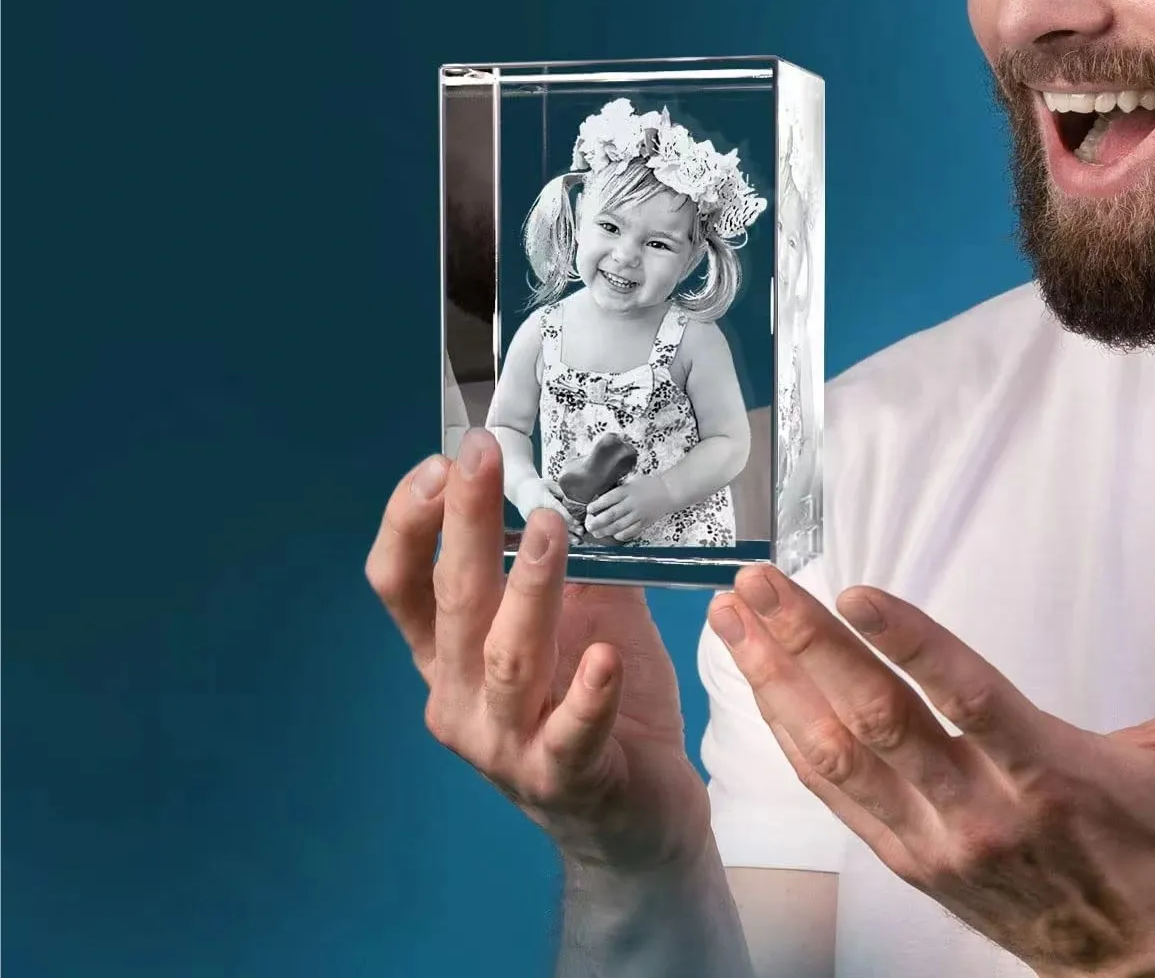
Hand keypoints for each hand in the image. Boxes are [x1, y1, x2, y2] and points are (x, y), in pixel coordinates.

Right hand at [365, 429, 710, 872]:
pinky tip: (604, 658)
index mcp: (448, 653)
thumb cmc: (593, 702)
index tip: (441, 460)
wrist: (633, 817)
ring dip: (527, 589)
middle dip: (464, 523)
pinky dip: (586, 694)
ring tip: (551, 530)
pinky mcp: (561, 778)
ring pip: (505, 659)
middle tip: (479, 457)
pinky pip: (570, 733)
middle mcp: (457, 697)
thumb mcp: (578, 617)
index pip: (401, 583)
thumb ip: (569, 562)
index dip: (410, 521)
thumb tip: (584, 479)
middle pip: (451, 602)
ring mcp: (503, 744)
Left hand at [587, 474, 674, 543]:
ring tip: (597, 533)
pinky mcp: (645, 522)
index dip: (597, 505)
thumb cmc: (649, 485)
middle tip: (589, 526)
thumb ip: (620, 491)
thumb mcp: (633, 481)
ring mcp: (640, 514)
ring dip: (606, 531)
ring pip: (620, 525)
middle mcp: (633, 503)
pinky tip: (614, 535)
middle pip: (612, 515)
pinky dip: (621, 535)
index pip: (609, 499)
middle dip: (598, 522)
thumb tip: (602, 501)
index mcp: (629, 490)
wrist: (669, 492)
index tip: (589, 509)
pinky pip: (631, 531)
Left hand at [708, 549, 1154, 976]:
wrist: (1141, 957)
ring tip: (735, 618)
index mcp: (1051, 773)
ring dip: (778, 681)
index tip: (855, 592)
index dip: (908, 643)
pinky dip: (788, 735)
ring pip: (838, 756)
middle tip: (762, 582)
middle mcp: (982, 811)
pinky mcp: (908, 862)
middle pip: (879, 721)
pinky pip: (833, 795)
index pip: (967, 699)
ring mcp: (936, 842)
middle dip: (808, 644)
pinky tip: (757, 684)